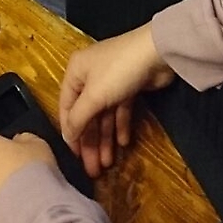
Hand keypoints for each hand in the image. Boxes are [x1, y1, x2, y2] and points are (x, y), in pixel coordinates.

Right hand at [59, 24, 174, 178]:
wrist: (156, 52)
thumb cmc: (118, 71)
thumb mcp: (94, 96)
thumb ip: (78, 118)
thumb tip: (66, 136)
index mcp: (75, 72)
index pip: (66, 107)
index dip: (70, 133)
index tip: (75, 157)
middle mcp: (90, 76)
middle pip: (87, 114)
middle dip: (90, 142)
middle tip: (94, 170)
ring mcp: (110, 82)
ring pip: (104, 115)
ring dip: (105, 139)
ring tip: (108, 163)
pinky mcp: (128, 87)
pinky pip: (120, 111)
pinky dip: (120, 126)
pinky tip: (123, 143)